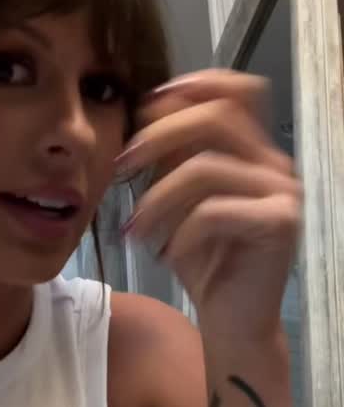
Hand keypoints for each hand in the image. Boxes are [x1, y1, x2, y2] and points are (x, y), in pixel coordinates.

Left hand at [116, 70, 301, 340]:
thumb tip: (150, 110)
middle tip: (123, 164)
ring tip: (136, 228)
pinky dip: (180, 232)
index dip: (193, 84)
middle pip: (218, 116)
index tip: (146, 105)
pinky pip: (214, 211)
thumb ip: (170, 157)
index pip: (238, 90)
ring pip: (208, 167)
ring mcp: (283, 192)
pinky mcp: (280, 224)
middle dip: (160, 134)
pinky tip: (167, 254)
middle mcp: (275, 164)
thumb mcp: (176, 200)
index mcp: (253, 152)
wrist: (231, 321)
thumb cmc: (203, 262)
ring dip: (158, 197)